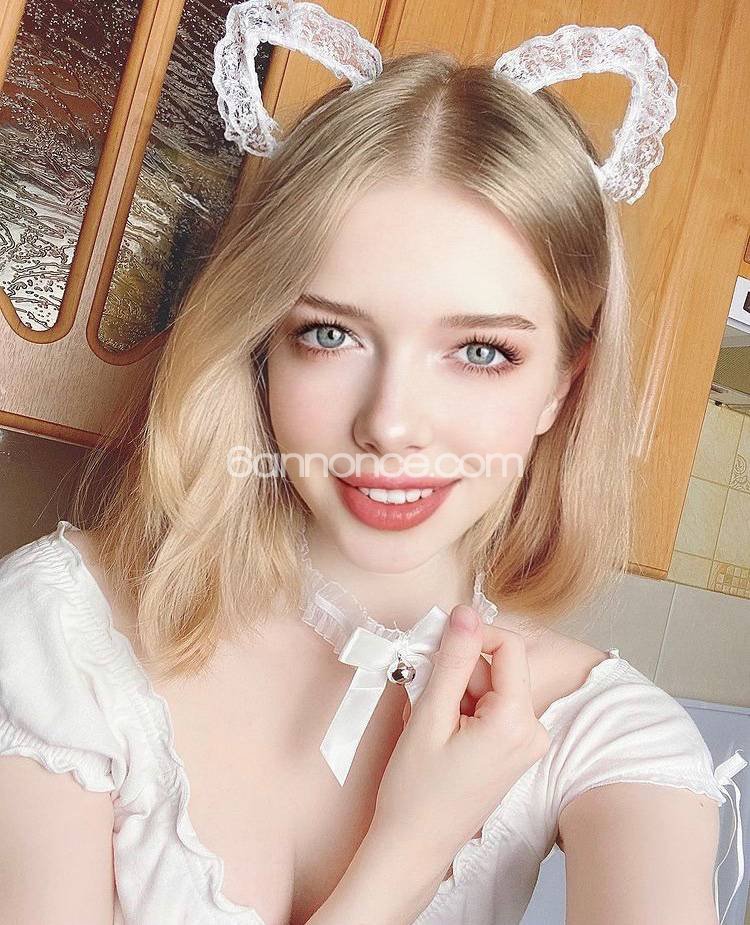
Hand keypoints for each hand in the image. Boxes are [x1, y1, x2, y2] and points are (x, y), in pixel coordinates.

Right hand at [370, 605, 549, 871]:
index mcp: (517, 722)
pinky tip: (440, 730)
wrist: (413, 847)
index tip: (440, 642)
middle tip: (423, 694)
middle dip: (459, 670)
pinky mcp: (513, 751)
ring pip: (491, 686)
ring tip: (430, 721)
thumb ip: (452, 660)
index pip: (509, 646)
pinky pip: (491, 708)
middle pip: (499, 667)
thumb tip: (466, 613)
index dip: (473, 635)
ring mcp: (526, 744)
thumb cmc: (416, 792)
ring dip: (457, 690)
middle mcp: (533, 732)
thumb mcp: (429, 716)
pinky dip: (463, 708)